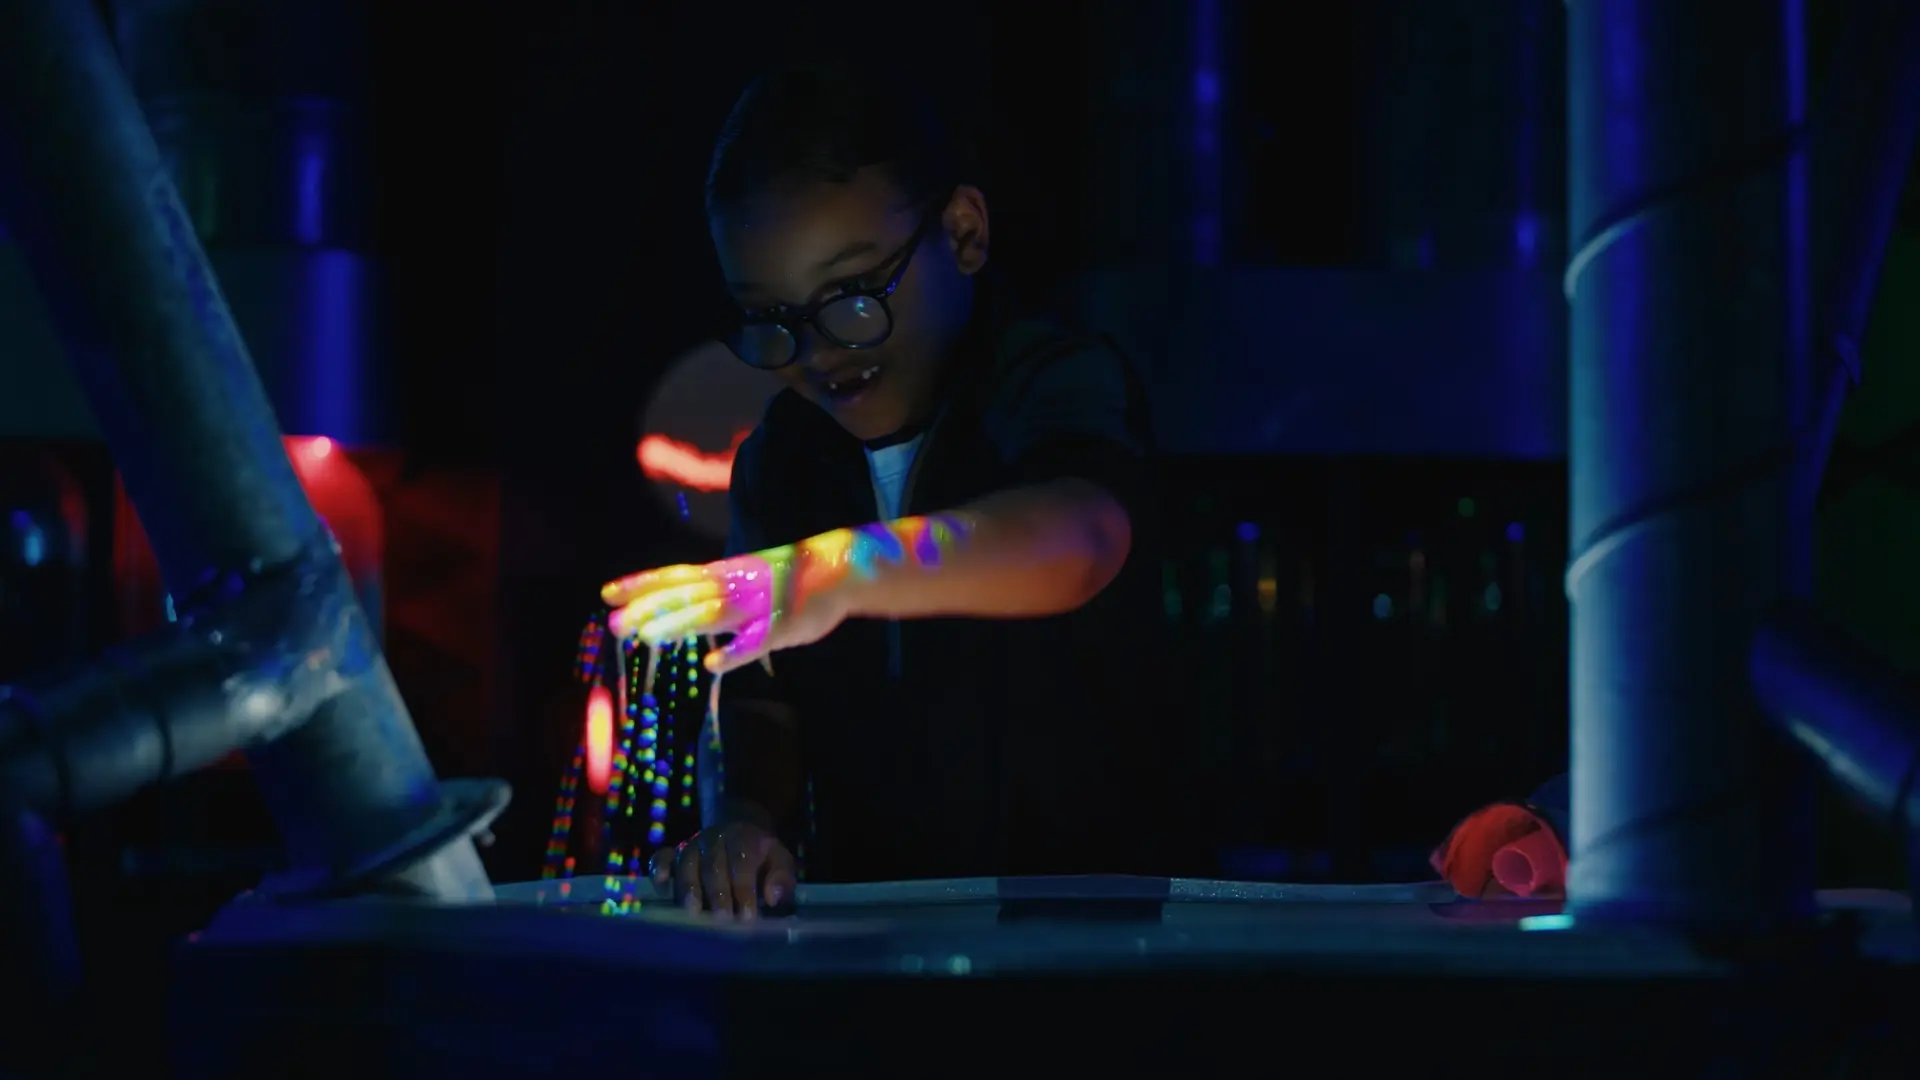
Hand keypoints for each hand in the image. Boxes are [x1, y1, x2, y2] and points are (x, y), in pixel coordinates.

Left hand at [602, 543, 849, 673]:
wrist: (839, 568)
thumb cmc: (791, 578)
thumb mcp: (744, 579)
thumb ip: (715, 593)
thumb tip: (683, 605)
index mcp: (723, 574)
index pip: (674, 577)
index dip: (641, 585)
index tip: (607, 593)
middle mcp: (732, 586)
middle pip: (684, 596)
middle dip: (649, 609)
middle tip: (615, 625)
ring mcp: (754, 606)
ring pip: (711, 615)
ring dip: (679, 626)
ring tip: (647, 638)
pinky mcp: (780, 627)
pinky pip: (755, 642)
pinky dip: (734, 654)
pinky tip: (713, 665)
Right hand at [648, 822, 796, 918]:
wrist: (738, 831)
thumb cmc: (761, 856)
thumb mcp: (780, 860)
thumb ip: (781, 877)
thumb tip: (772, 897)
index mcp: (742, 837)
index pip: (742, 862)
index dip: (744, 889)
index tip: (748, 916)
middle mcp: (714, 838)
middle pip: (713, 865)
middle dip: (718, 894)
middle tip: (722, 920)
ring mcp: (691, 844)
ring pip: (687, 864)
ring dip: (689, 888)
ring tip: (692, 913)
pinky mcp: (675, 852)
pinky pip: (662, 857)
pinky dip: (658, 868)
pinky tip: (660, 883)